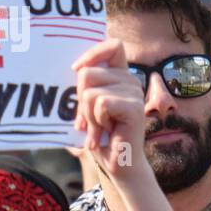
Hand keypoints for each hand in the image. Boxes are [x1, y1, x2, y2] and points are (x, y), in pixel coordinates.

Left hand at [72, 39, 150, 180]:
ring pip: (91, 92)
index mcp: (120, 76)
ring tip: (100, 128)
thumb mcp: (87, 107)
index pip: (112, 46)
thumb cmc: (101, 136)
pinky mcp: (134, 107)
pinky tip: (106, 132)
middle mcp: (130, 80)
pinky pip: (101, 104)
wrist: (118, 164)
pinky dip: (96, 122)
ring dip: (88, 116)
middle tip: (90, 120)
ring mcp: (134, 93)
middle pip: (88, 73)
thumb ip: (84, 87)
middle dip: (81, 101)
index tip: (76, 69)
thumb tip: (76, 69)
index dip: (92, 53)